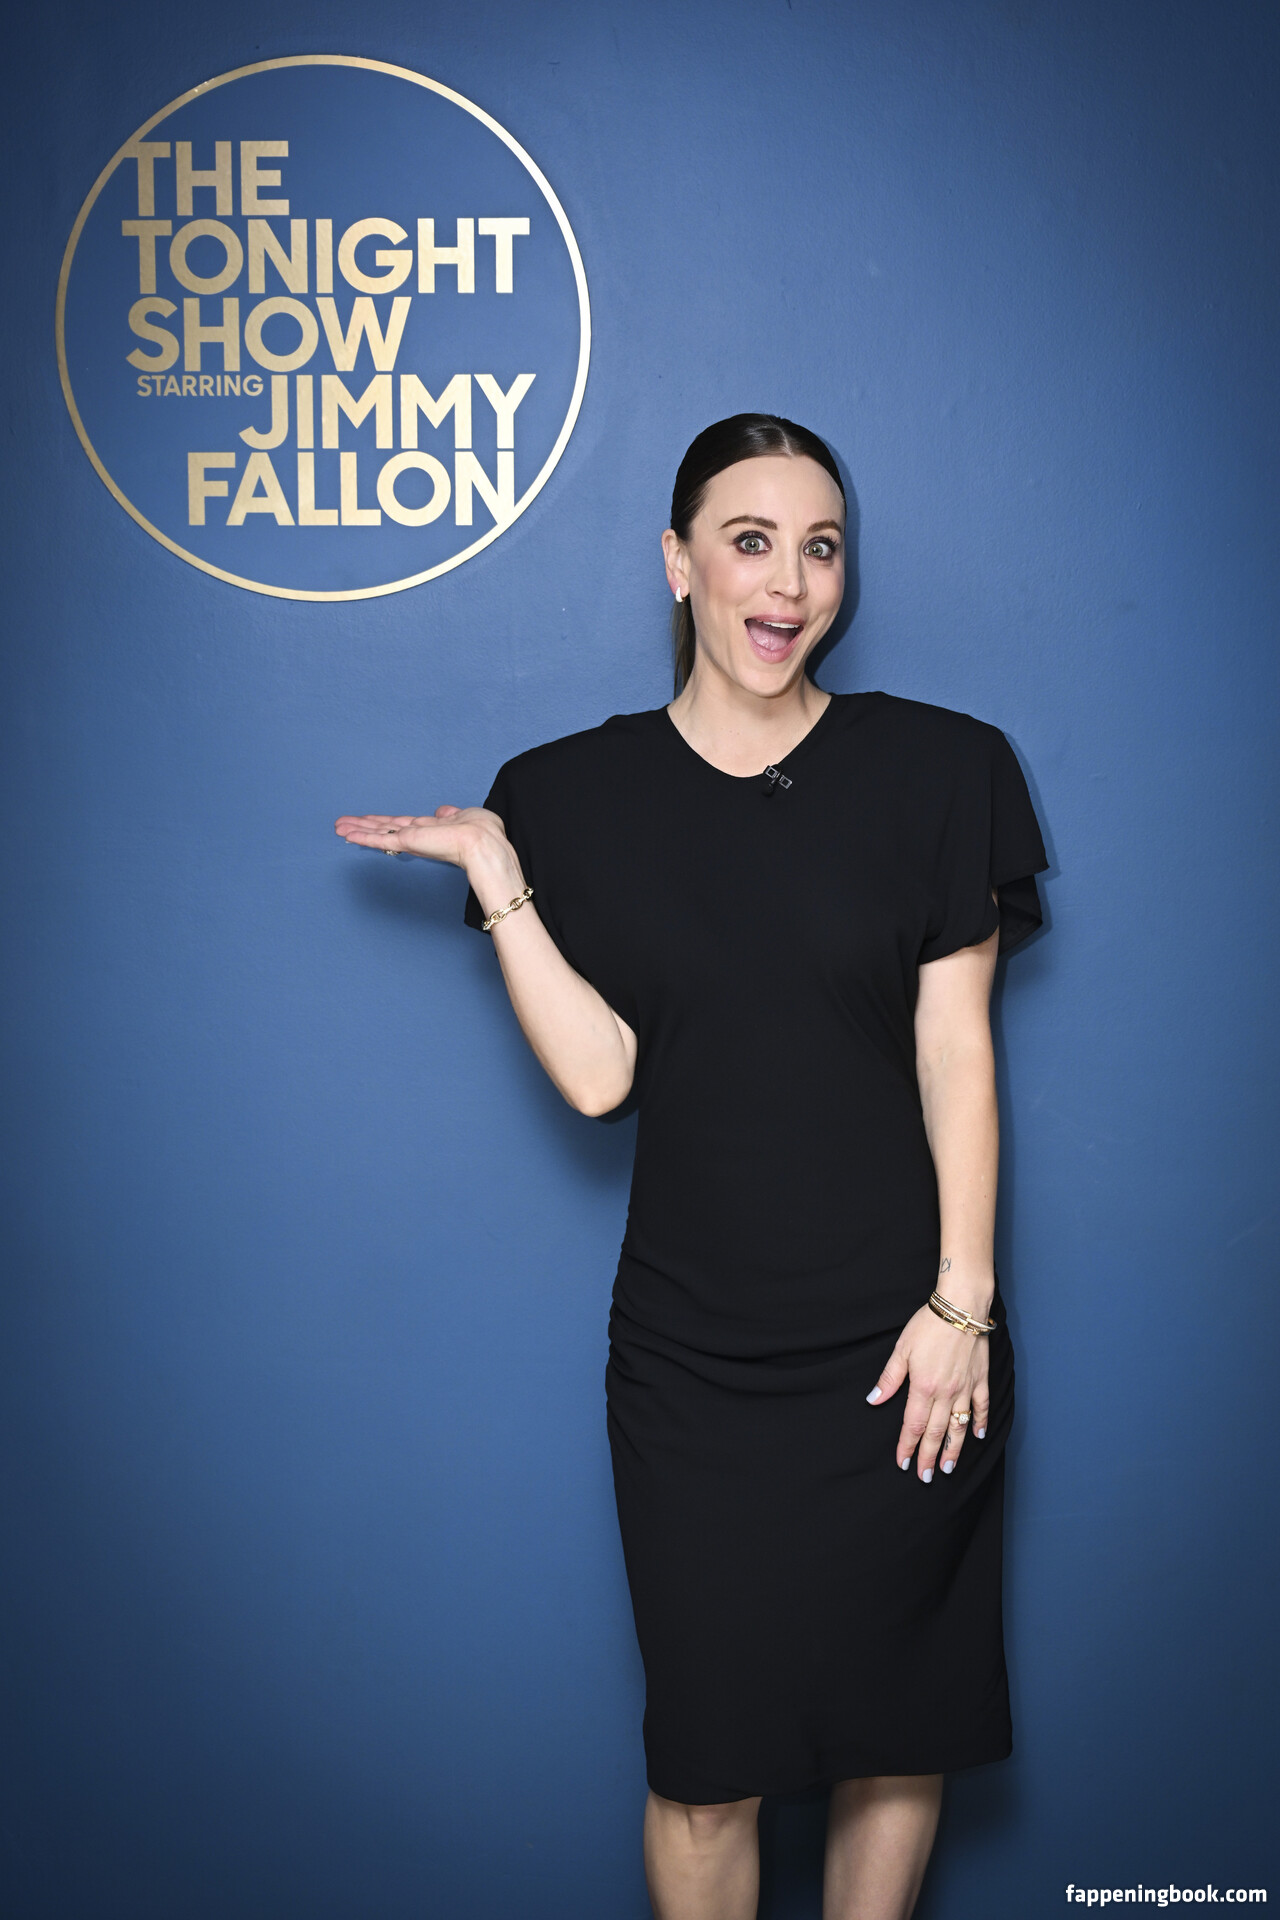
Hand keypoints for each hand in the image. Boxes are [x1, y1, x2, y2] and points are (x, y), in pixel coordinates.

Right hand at [334, 804, 506, 871]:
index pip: (401, 824)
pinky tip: (348, 835)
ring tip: (338, 828)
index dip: (383, 822)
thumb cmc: (482, 831)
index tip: (368, 820)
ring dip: (357, 830)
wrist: (484, 843)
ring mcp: (412, 840)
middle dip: (363, 826)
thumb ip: (449, 815)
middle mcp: (418, 836)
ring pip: (378, 833)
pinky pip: (381, 838)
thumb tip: (442, 811)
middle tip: (341, 825)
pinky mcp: (408, 841)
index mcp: (430, 830)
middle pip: (384, 828)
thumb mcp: (465, 816)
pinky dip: (363, 837)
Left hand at [865, 1305, 990, 1481]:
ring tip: (948, 1468)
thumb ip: (889, 1379)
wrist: (961, 1307)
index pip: (913, 1425)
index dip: (907, 1446)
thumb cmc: (928, 1325)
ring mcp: (966, 1388)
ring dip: (954, 1449)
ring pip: (960, 1426)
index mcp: (923, 1387)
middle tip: (926, 1477)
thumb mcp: (902, 1350)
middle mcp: (946, 1393)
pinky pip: (981, 1407)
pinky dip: (980, 1423)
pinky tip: (977, 1436)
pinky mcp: (980, 1380)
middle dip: (929, 1457)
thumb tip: (874, 1400)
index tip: (902, 1463)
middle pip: (937, 1433)